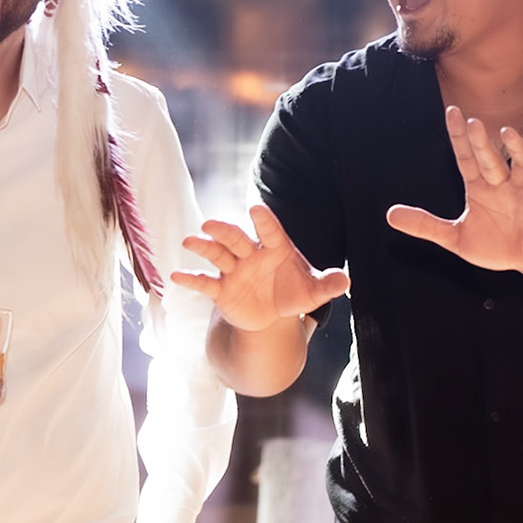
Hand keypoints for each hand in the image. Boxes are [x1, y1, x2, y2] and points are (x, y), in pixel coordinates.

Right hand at [176, 205, 348, 331]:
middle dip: (224, 231)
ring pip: (217, 255)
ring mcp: (234, 270)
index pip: (270, 231)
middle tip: (210, 224)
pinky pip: (205, 283)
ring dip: (204, 248)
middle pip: (236, 238)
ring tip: (190, 241)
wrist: (272, 313)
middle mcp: (251, 254)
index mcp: (275, 248)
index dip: (264, 221)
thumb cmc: (292, 292)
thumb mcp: (312, 291)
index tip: (257, 209)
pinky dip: (191, 280)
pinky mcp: (221, 290)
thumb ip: (328, 285)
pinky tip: (176, 276)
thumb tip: (345, 281)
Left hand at [386, 107, 522, 275]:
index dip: (459, 137)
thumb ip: (426, 225)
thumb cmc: (495, 244)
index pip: (466, 157)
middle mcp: (501, 185)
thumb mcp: (455, 238)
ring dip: (517, 149)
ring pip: (522, 166)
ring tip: (508, 134)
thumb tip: (390, 214)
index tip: (451, 112)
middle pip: (490, 159)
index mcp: (479, 187)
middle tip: (472, 122)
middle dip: (481, 142)